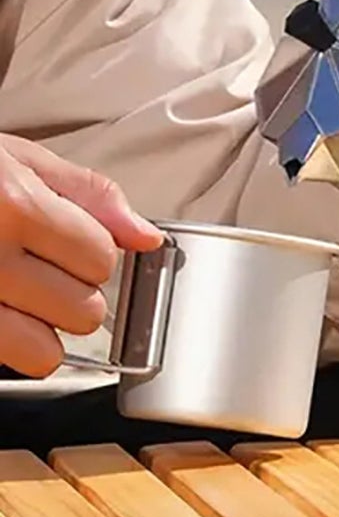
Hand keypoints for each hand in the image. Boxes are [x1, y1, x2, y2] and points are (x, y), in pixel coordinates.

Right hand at [0, 135, 162, 376]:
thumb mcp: (13, 156)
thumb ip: (87, 193)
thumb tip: (146, 236)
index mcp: (14, 204)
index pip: (101, 258)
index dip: (91, 254)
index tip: (70, 244)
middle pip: (83, 311)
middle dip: (71, 295)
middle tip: (37, 271)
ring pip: (43, 353)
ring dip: (39, 333)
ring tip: (15, 300)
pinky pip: (2, 360)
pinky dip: (4, 344)